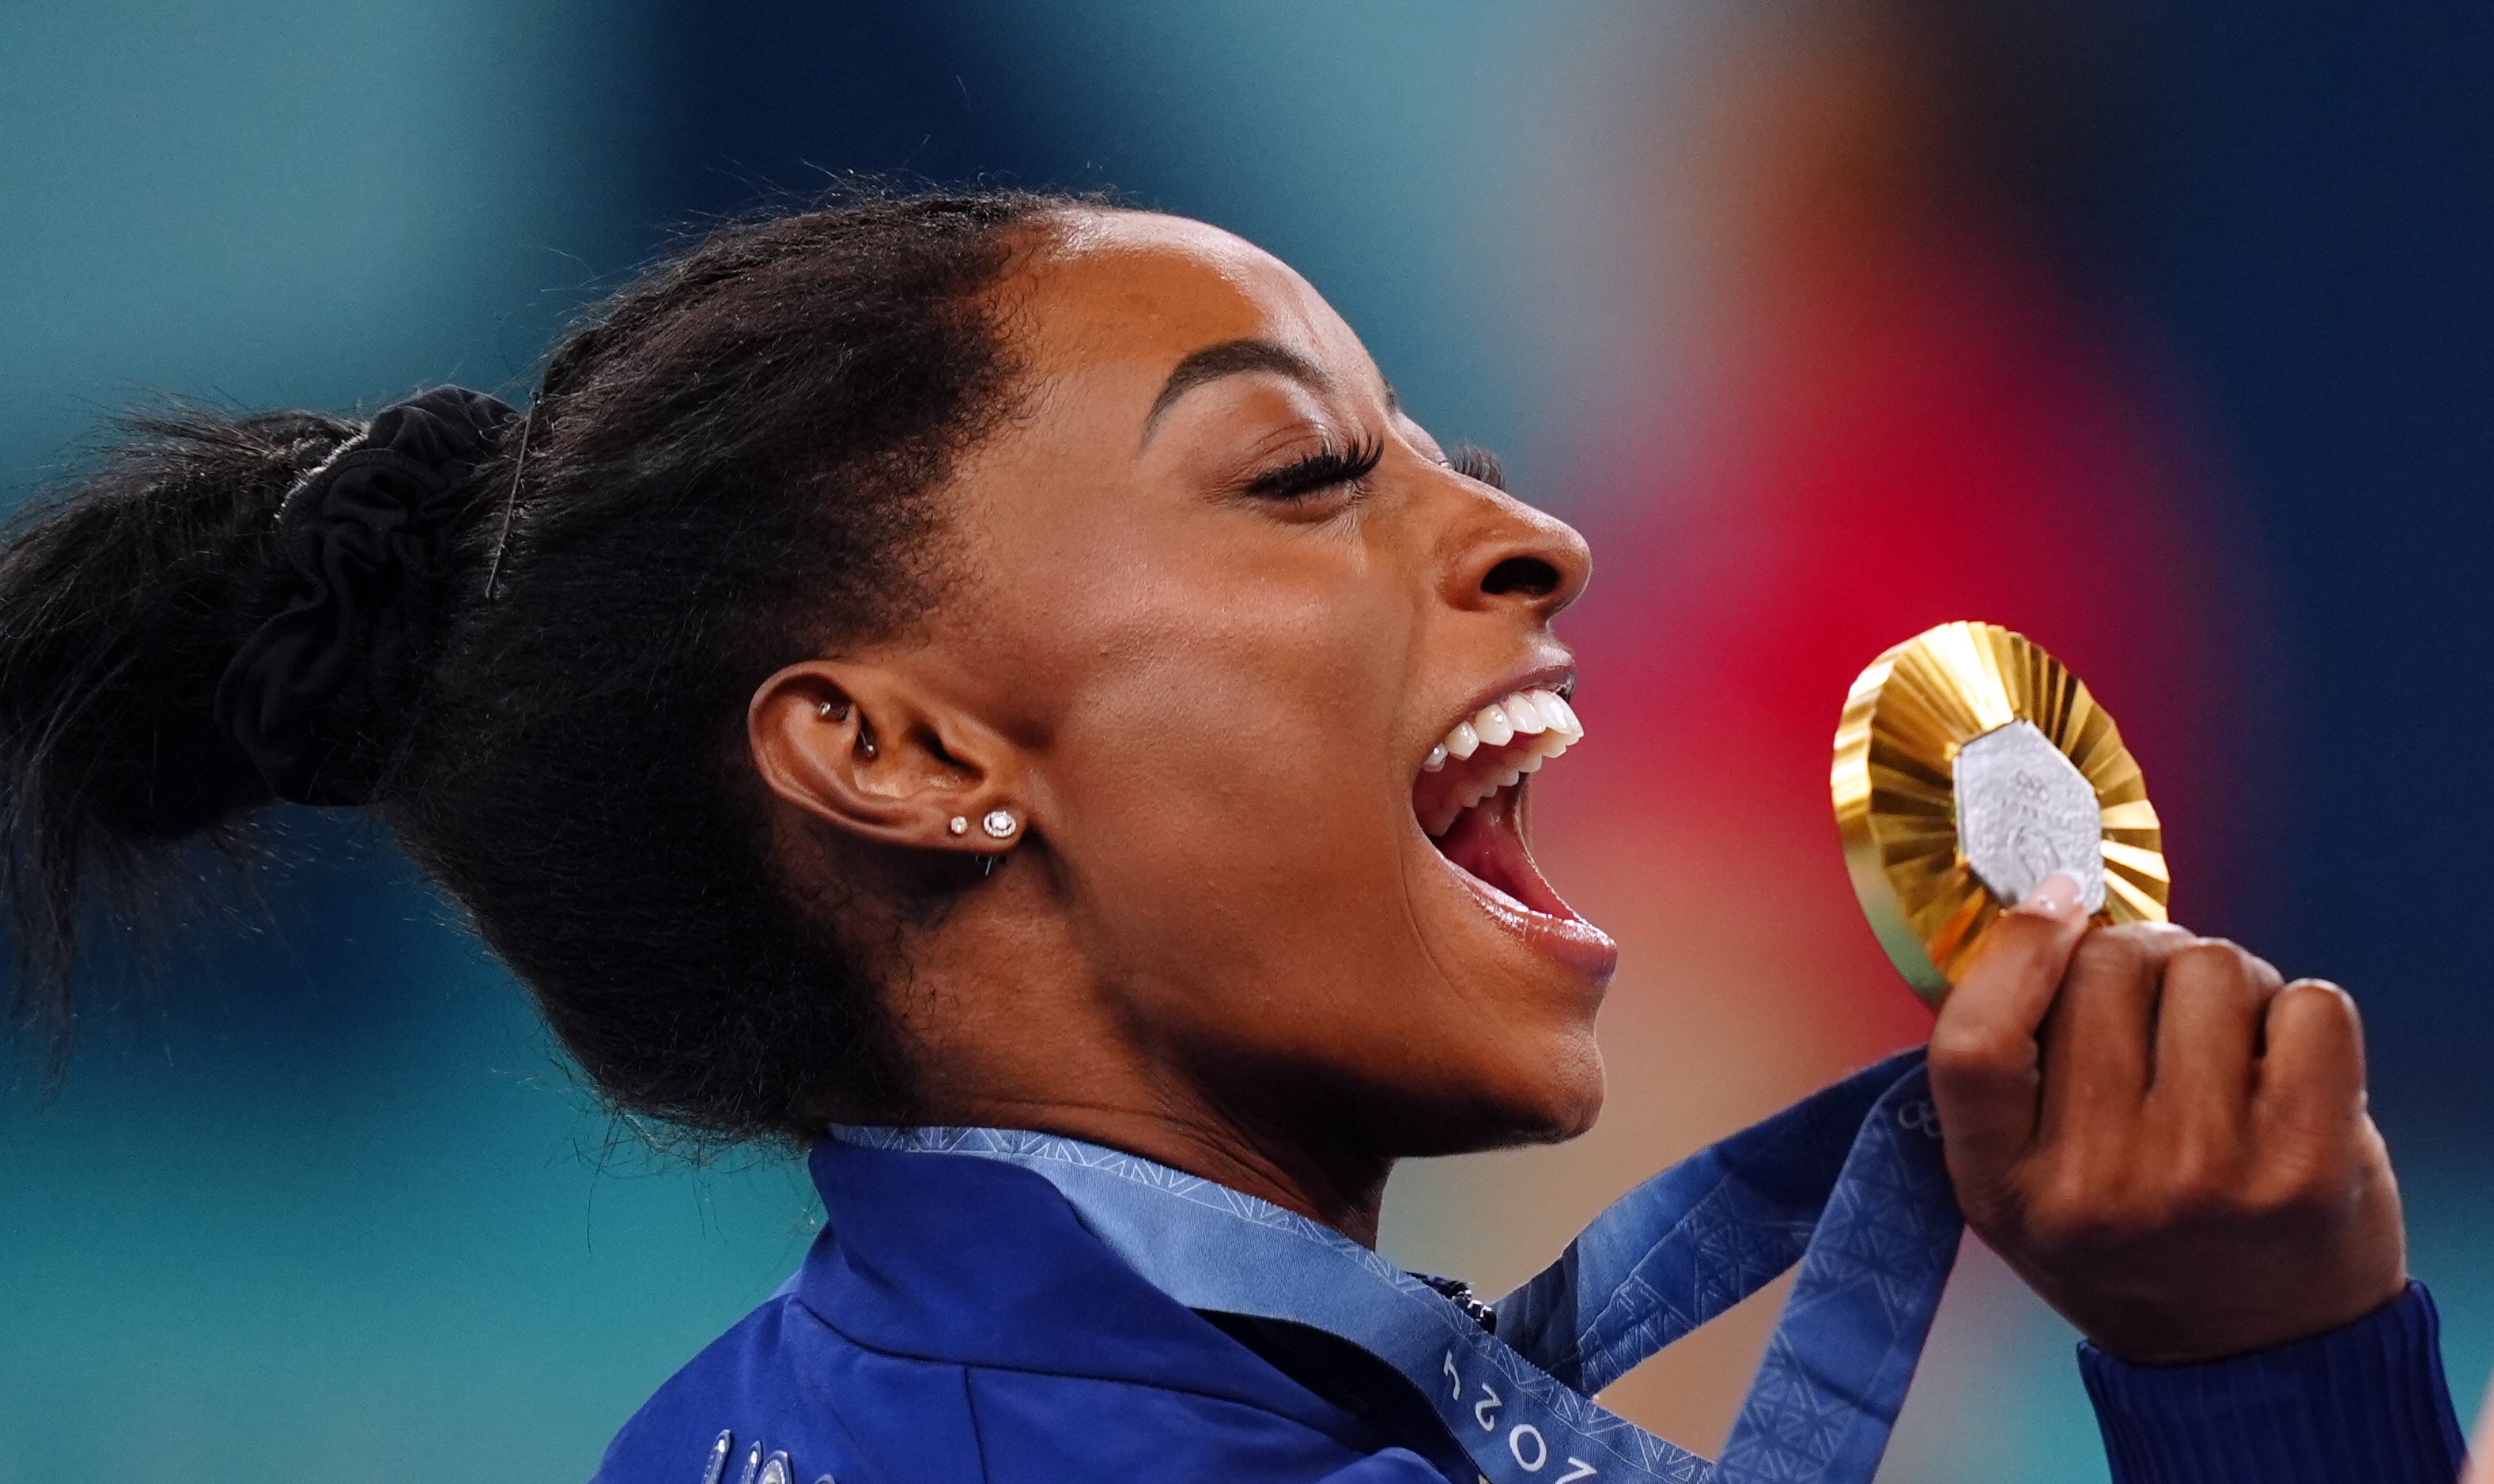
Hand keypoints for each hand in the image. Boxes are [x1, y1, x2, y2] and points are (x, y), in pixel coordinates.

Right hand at [1927, 875, 2405, 1363]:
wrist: (2258, 1360)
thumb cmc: (2133, 1242)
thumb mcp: (2022, 1183)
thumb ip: (2010, 1067)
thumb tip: (2046, 903)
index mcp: (2005, 1192)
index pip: (1975, 1042)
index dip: (2016, 948)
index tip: (2057, 900)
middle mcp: (2098, 1188)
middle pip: (2108, 969)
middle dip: (2142, 958)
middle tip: (2163, 1012)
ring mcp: (2204, 1177)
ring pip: (2211, 967)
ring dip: (2228, 984)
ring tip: (2228, 1049)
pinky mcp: (2309, 1166)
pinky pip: (2310, 1004)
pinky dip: (2303, 1015)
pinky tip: (2286, 1070)